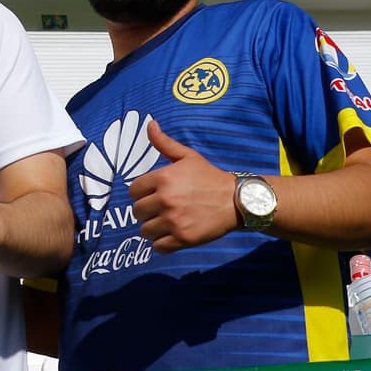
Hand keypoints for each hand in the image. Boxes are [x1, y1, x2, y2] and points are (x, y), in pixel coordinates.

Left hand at [128, 120, 238, 253]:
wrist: (237, 201)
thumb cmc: (209, 177)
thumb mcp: (188, 157)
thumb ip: (164, 143)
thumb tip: (149, 124)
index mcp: (163, 179)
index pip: (133, 191)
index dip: (142, 193)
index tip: (153, 194)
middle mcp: (165, 200)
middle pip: (136, 212)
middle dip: (146, 211)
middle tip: (161, 209)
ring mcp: (174, 221)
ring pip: (144, 231)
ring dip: (153, 228)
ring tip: (166, 222)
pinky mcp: (183, 239)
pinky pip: (158, 247)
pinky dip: (162, 243)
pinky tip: (172, 234)